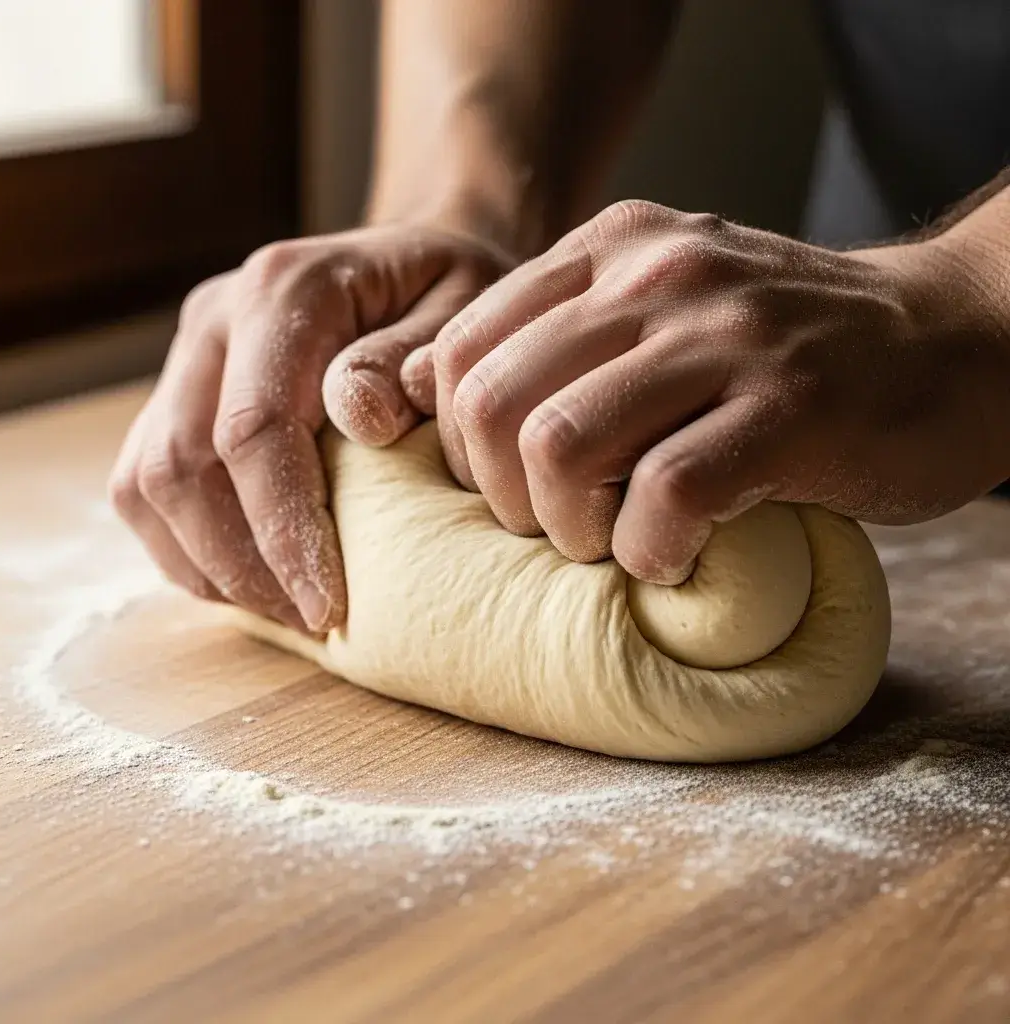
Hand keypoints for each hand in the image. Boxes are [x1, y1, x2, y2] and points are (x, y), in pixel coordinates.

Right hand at [109, 223, 511, 629]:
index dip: (284, 530)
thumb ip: (416, 357)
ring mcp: (189, 358)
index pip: (254, 429)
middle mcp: (216, 320)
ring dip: (210, 565)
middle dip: (243, 564)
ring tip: (287, 610)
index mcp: (284, 289)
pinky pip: (146, 488)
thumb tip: (361, 418)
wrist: (411, 264)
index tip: (331, 605)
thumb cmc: (452, 293)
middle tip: (314, 621)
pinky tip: (252, 581)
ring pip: (148, 484)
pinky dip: (189, 549)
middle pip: (182, 467)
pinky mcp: (179, 395)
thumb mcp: (467, 307)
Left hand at [431, 199, 1009, 582]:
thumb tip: (425, 388)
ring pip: (561, 447)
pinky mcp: (789, 406)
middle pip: (494, 403)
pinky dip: (651, 550)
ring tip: (611, 540)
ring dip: (569, 527)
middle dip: (503, 494)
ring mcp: (726, 336)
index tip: (510, 483)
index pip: (466, 345)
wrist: (946, 341)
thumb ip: (556, 335)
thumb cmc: (783, 350)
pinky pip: (667, 494)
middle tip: (555, 525)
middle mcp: (659, 276)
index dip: (461, 438)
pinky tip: (675, 553)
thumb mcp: (661, 308)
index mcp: (613, 249)